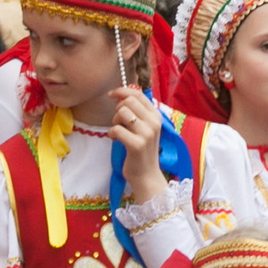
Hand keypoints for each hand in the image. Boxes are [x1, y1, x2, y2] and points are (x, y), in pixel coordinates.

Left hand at [107, 86, 165, 203]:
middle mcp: (154, 122)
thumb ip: (138, 113)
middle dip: (117, 109)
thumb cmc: (142, 151)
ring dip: (114, 122)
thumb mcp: (144, 128)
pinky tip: (115, 140)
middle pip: (128, 101)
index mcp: (156, 116)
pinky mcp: (137, 145)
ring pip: (122, 113)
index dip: (122, 91)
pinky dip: (111, 134)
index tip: (111, 94)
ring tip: (118, 132)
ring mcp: (147, 133)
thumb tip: (121, 96)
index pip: (138, 94)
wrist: (147, 176)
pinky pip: (116, 129)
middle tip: (118, 123)